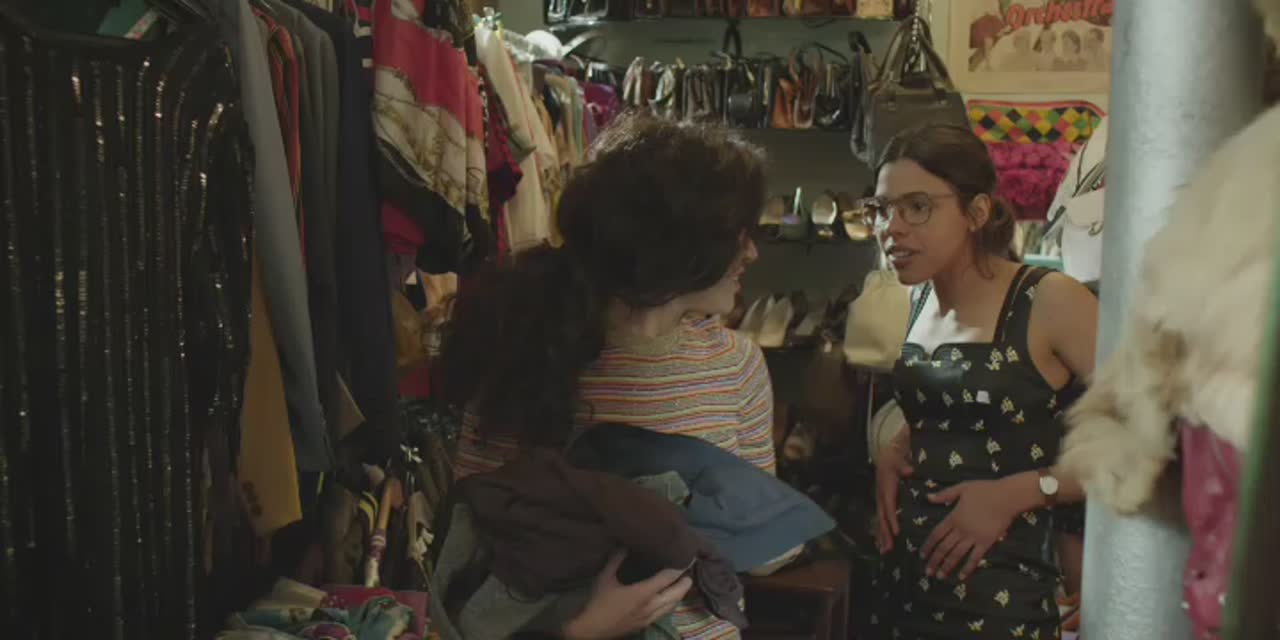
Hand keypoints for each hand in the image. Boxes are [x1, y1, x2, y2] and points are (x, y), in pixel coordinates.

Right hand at [562, 551, 692, 639]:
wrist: (592, 629)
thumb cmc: (598, 602)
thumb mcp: (605, 578)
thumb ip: (616, 560)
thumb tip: (624, 545)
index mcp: (642, 593)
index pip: (667, 578)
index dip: (678, 568)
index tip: (685, 559)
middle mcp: (651, 606)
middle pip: (676, 594)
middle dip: (684, 583)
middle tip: (688, 573)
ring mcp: (650, 617)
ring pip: (672, 606)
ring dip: (679, 595)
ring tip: (681, 585)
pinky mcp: (646, 625)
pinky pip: (664, 613)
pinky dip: (670, 604)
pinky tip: (668, 600)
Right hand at [874, 440, 913, 553]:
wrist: (885, 458)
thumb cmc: (895, 460)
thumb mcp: (899, 461)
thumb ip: (904, 466)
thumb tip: (909, 470)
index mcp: (886, 489)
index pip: (889, 507)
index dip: (892, 519)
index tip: (896, 532)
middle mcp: (881, 498)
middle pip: (882, 518)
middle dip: (885, 533)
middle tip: (888, 548)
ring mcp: (880, 501)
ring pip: (880, 521)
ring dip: (881, 536)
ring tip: (884, 550)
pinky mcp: (881, 504)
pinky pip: (880, 520)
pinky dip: (880, 532)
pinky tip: (881, 544)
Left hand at [921, 479, 1020, 580]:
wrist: (1007, 497)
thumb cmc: (985, 490)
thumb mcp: (962, 488)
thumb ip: (944, 495)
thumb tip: (928, 497)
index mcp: (953, 517)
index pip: (936, 534)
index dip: (928, 546)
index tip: (922, 555)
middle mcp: (961, 530)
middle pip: (944, 548)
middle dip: (934, 561)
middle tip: (927, 571)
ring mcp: (974, 537)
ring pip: (956, 555)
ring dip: (947, 566)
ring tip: (939, 576)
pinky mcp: (986, 543)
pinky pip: (975, 558)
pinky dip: (967, 568)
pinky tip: (961, 576)